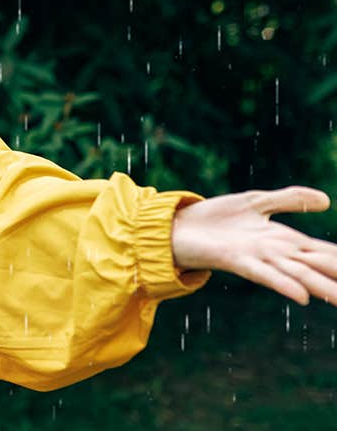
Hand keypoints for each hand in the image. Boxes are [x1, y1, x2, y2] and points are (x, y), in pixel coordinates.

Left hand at [171, 185, 335, 305]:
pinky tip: (303, 296)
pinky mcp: (238, 261)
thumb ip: (291, 200)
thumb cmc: (214, 218)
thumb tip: (326, 201)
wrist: (175, 227)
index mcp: (285, 242)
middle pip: (320, 268)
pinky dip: (284, 284)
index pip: (327, 253)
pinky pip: (266, 275)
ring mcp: (259, 259)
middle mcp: (277, 253)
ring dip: (324, 288)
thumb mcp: (257, 202)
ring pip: (299, 275)